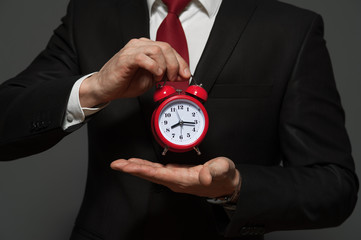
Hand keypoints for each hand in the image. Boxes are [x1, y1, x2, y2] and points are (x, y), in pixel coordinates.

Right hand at [79, 38, 190, 107]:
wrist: (105, 88)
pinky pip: (144, 57)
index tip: (186, 74)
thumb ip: (164, 74)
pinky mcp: (126, 58)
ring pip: (157, 50)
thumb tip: (180, 75)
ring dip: (164, 67)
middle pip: (166, 47)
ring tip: (160, 78)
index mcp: (147, 48)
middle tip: (173, 78)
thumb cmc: (124, 82)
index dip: (181, 62)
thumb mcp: (150, 79)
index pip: (169, 49)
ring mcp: (132, 50)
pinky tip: (154, 76)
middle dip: (175, 65)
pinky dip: (154, 67)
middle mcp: (140, 45)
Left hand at [110, 157, 240, 198]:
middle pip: (150, 175)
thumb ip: (214, 171)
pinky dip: (145, 167)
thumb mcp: (223, 169)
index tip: (129, 166)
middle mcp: (176, 181)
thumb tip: (206, 175)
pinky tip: (138, 163)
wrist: (227, 183)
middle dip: (132, 169)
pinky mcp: (175, 175)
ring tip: (122, 163)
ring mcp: (175, 179)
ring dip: (136, 168)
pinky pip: (156, 171)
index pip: (159, 174)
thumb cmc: (224, 176)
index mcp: (184, 179)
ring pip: (151, 173)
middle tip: (117, 164)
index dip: (143, 170)